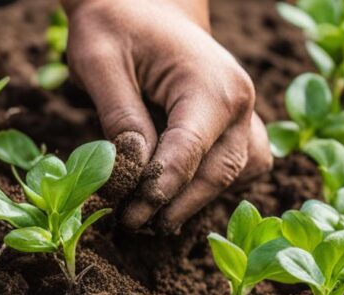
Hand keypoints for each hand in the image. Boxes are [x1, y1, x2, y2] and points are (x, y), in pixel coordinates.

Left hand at [63, 0, 271, 231]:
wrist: (145, 3)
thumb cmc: (116, 26)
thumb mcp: (99, 60)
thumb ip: (118, 114)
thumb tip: (132, 169)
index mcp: (211, 84)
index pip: (189, 154)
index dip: (159, 191)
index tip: (129, 216)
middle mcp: (239, 101)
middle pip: (217, 174)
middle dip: (174, 206)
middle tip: (131, 224)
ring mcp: (245, 114)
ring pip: (235, 177)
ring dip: (195, 201)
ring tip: (149, 214)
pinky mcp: (238, 124)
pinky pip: (237, 169)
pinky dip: (207, 187)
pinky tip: (169, 193)